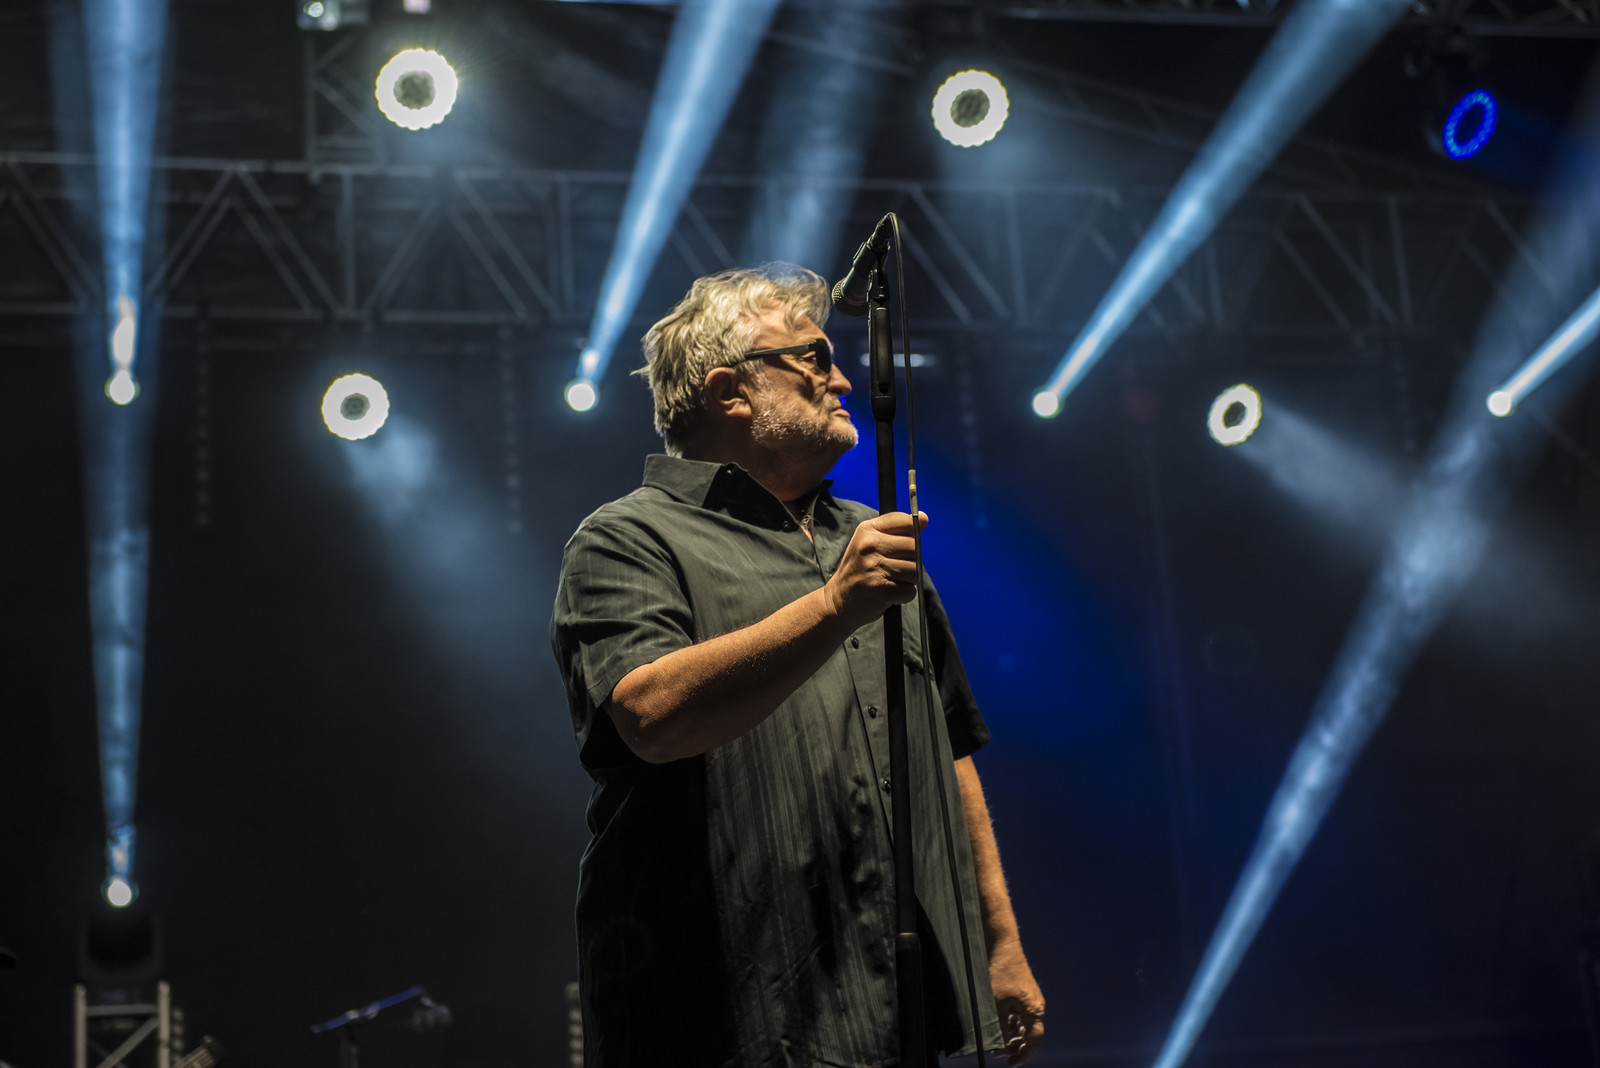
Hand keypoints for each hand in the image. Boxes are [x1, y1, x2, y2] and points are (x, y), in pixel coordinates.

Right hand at [823, 512, 927, 630]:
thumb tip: (924, 518)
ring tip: (891, 580)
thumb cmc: (859, 570)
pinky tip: (890, 593)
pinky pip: (910, 590)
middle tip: (896, 568)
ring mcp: (874, 568)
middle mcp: (869, 546)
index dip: (912, 534)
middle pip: (914, 547)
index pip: (906, 521)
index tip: (902, 546)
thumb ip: (898, 530)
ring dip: (908, 579)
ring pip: (915, 570)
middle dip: (911, 560)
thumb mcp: (870, 543)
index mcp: (867, 530)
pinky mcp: (881, 590)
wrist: (837, 600)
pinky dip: (904, 595)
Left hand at [990, 940, 1043, 1065]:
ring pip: (1019, 1026)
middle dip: (1013, 1047)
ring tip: (993, 1043)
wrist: (1000, 944)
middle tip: (997, 1054)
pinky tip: (994, 1026)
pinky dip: (1005, 1023)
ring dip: (1008, 1036)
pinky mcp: (1016, 993)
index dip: (1023, 1055)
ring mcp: (1025, 1000)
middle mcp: (1033, 1006)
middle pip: (1027, 1035)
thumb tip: (999, 1044)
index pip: (1033, 1041)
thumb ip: (999, 1026)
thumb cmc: (1001, 971)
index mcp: (1034, 1010)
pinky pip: (1014, 1015)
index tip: (1011, 1064)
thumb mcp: (996, 1003)